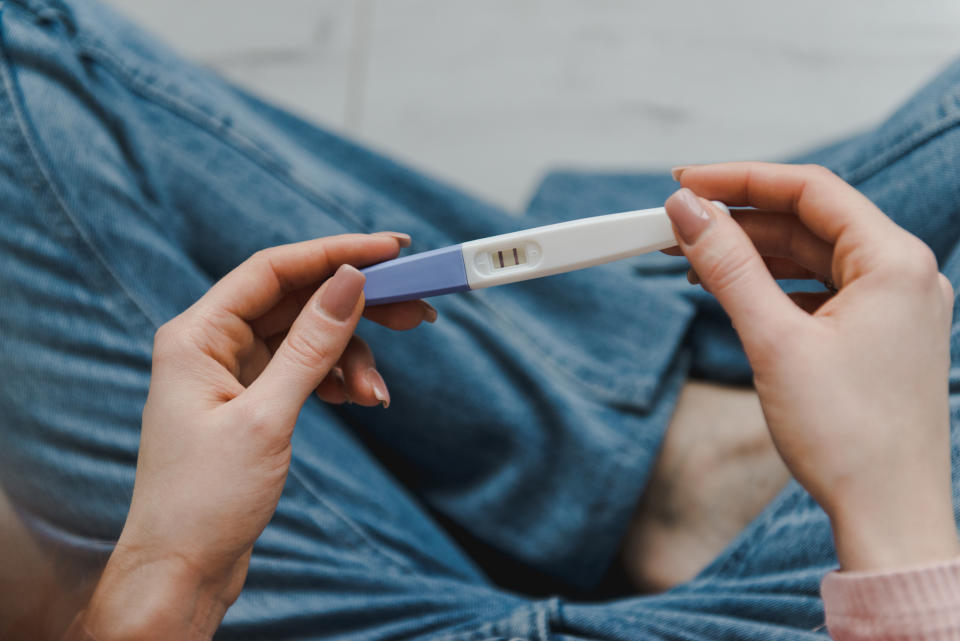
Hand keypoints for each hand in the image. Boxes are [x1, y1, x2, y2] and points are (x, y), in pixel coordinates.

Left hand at [73, 233, 432, 639]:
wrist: (182, 570)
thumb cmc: (204, 501)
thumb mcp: (266, 418)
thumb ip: (311, 347)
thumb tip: (350, 282)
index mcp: (197, 335)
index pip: (274, 269)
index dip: (336, 253)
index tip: (392, 250)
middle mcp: (212, 344)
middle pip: (298, 300)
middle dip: (357, 306)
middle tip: (416, 312)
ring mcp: (232, 372)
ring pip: (308, 338)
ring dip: (352, 360)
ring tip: (377, 397)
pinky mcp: (252, 399)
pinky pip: (305, 369)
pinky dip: (337, 380)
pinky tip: (358, 400)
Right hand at [664, 163, 959, 571]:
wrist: (887, 515)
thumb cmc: (849, 438)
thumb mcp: (774, 341)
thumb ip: (727, 267)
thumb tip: (688, 213)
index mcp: (894, 263)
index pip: (810, 190)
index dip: (740, 179)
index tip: (685, 183)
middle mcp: (902, 275)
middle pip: (808, 221)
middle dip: (738, 220)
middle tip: (676, 224)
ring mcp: (892, 307)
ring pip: (810, 256)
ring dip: (751, 253)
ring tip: (692, 259)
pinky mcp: (876, 335)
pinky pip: (818, 289)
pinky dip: (772, 285)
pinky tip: (733, 292)